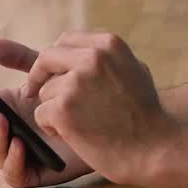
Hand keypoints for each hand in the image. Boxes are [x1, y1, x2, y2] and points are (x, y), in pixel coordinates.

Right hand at [0, 38, 92, 187]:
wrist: (103, 119)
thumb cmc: (72, 95)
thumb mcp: (46, 73)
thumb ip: (20, 59)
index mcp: (1, 106)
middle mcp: (3, 130)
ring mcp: (15, 152)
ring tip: (2, 119)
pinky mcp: (33, 172)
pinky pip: (14, 174)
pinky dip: (12, 161)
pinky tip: (19, 144)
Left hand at [24, 31, 179, 184]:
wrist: (153, 147)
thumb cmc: (146, 114)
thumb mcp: (134, 70)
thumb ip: (108, 58)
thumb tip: (83, 52)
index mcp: (108, 44)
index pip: (66, 40)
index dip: (56, 58)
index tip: (52, 72)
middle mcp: (92, 58)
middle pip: (47, 58)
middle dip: (39, 76)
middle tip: (34, 92)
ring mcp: (76, 83)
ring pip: (44, 91)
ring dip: (53, 108)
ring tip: (78, 123)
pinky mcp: (63, 109)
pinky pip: (41, 114)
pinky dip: (51, 127)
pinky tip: (72, 135)